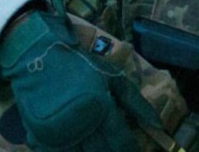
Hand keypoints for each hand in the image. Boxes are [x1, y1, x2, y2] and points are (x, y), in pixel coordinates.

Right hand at [0, 8, 161, 151]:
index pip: (121, 142)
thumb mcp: (113, 77)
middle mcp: (80, 125)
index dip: (131, 151)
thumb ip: (137, 103)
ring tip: (100, 147)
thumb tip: (159, 126)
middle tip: (118, 149)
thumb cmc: (80, 66)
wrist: (38, 57)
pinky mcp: (39, 139)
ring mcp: (58, 135)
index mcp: (101, 109)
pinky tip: (80, 148)